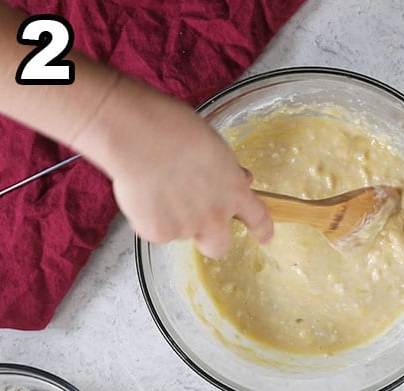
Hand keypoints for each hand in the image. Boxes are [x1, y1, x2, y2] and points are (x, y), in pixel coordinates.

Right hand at [80, 76, 272, 255]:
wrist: (138, 136)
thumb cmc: (175, 130)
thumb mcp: (213, 146)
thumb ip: (226, 170)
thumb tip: (236, 179)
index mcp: (234, 191)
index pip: (258, 217)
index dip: (262, 229)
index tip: (265, 237)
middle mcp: (214, 216)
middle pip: (218, 247)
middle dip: (211, 239)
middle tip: (197, 223)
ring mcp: (185, 228)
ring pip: (181, 233)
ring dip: (173, 219)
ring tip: (158, 187)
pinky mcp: (157, 232)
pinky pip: (155, 230)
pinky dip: (149, 217)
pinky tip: (144, 193)